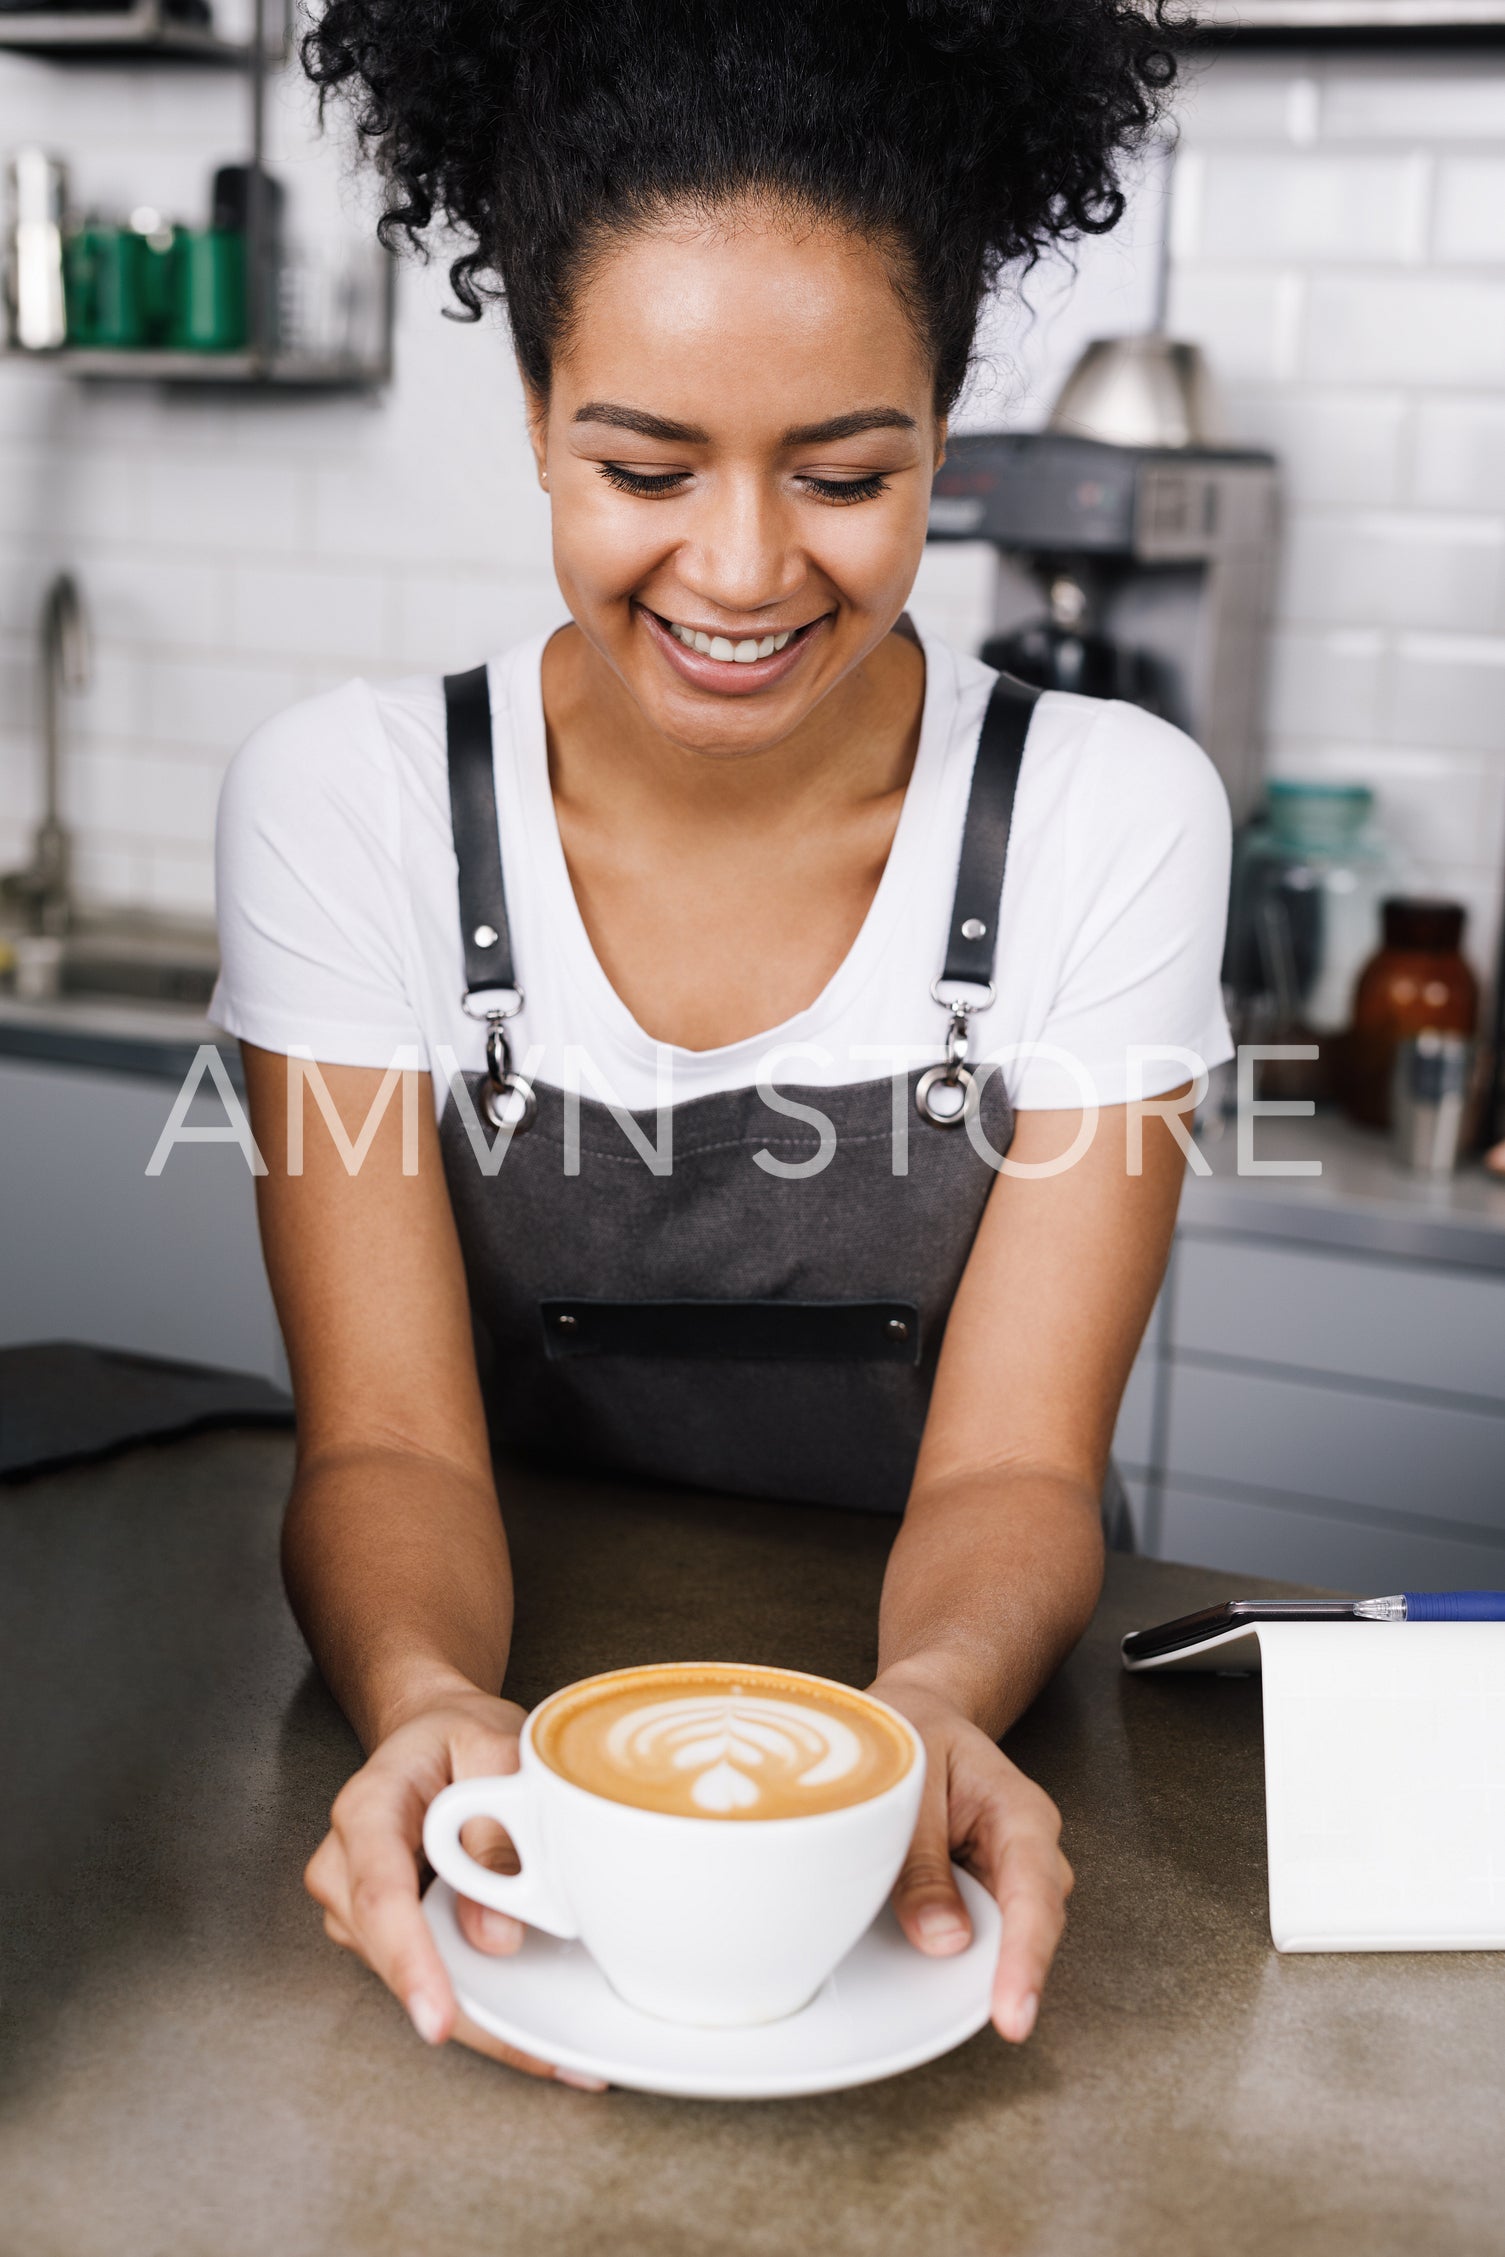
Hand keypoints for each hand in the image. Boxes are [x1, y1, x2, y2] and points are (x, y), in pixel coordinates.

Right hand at [304, 1678, 606, 2088]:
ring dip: (475, 2014)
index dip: (409, 1959)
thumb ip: (493, 1829)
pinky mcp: (384, 1935)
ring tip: (554, 2046)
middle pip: (392, 1953)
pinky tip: (530, 2028)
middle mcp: (345, 1864)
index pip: (380, 1892)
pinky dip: (474, 2004)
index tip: (437, 2015)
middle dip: (461, 2008)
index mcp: (367, 1808)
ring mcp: (358, 1907)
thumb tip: (493, 1935)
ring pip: (408, 1978)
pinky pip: (424, 1977)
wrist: (435, 1734)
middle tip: (545, 2052)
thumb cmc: (460, 1737)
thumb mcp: (493, 1748)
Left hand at [869, 1673, 1071, 2043]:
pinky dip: (950, 1951)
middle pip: (1029, 1927)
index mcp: (1021, 1814)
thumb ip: (922, 1862)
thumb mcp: (909, 1784)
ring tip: (917, 1967)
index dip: (1025, 1960)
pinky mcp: (981, 1894)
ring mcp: (1007, 1877)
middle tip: (956, 2012)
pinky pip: (975, 1933)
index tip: (1013, 2014)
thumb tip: (944, 1941)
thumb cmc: (915, 1735)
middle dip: (1003, 1975)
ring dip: (970, 1963)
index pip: (1034, 1895)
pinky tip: (914, 1952)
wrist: (916, 1714)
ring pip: (1002, 1936)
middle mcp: (1026, 1852)